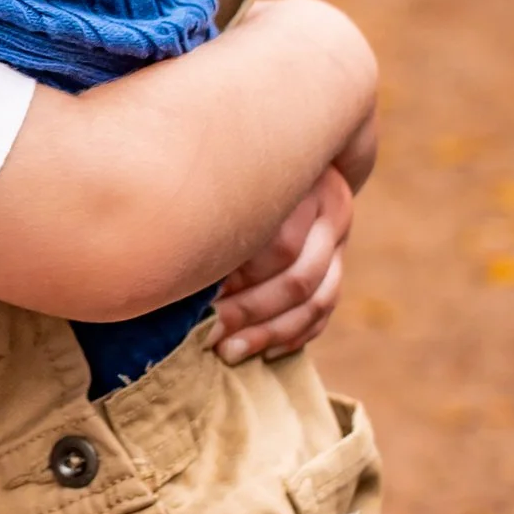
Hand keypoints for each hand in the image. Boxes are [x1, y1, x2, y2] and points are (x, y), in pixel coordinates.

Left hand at [213, 160, 355, 362]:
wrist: (277, 160)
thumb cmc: (228, 170)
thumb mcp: (225, 179)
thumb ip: (214, 214)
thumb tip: (174, 269)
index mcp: (304, 183)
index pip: (279, 247)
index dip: (240, 280)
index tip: (198, 300)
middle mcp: (332, 212)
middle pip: (298, 278)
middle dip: (250, 312)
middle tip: (209, 335)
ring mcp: (340, 241)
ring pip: (317, 300)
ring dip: (270, 333)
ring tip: (229, 352)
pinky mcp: (336, 266)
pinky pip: (324, 312)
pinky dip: (295, 336)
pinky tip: (264, 353)